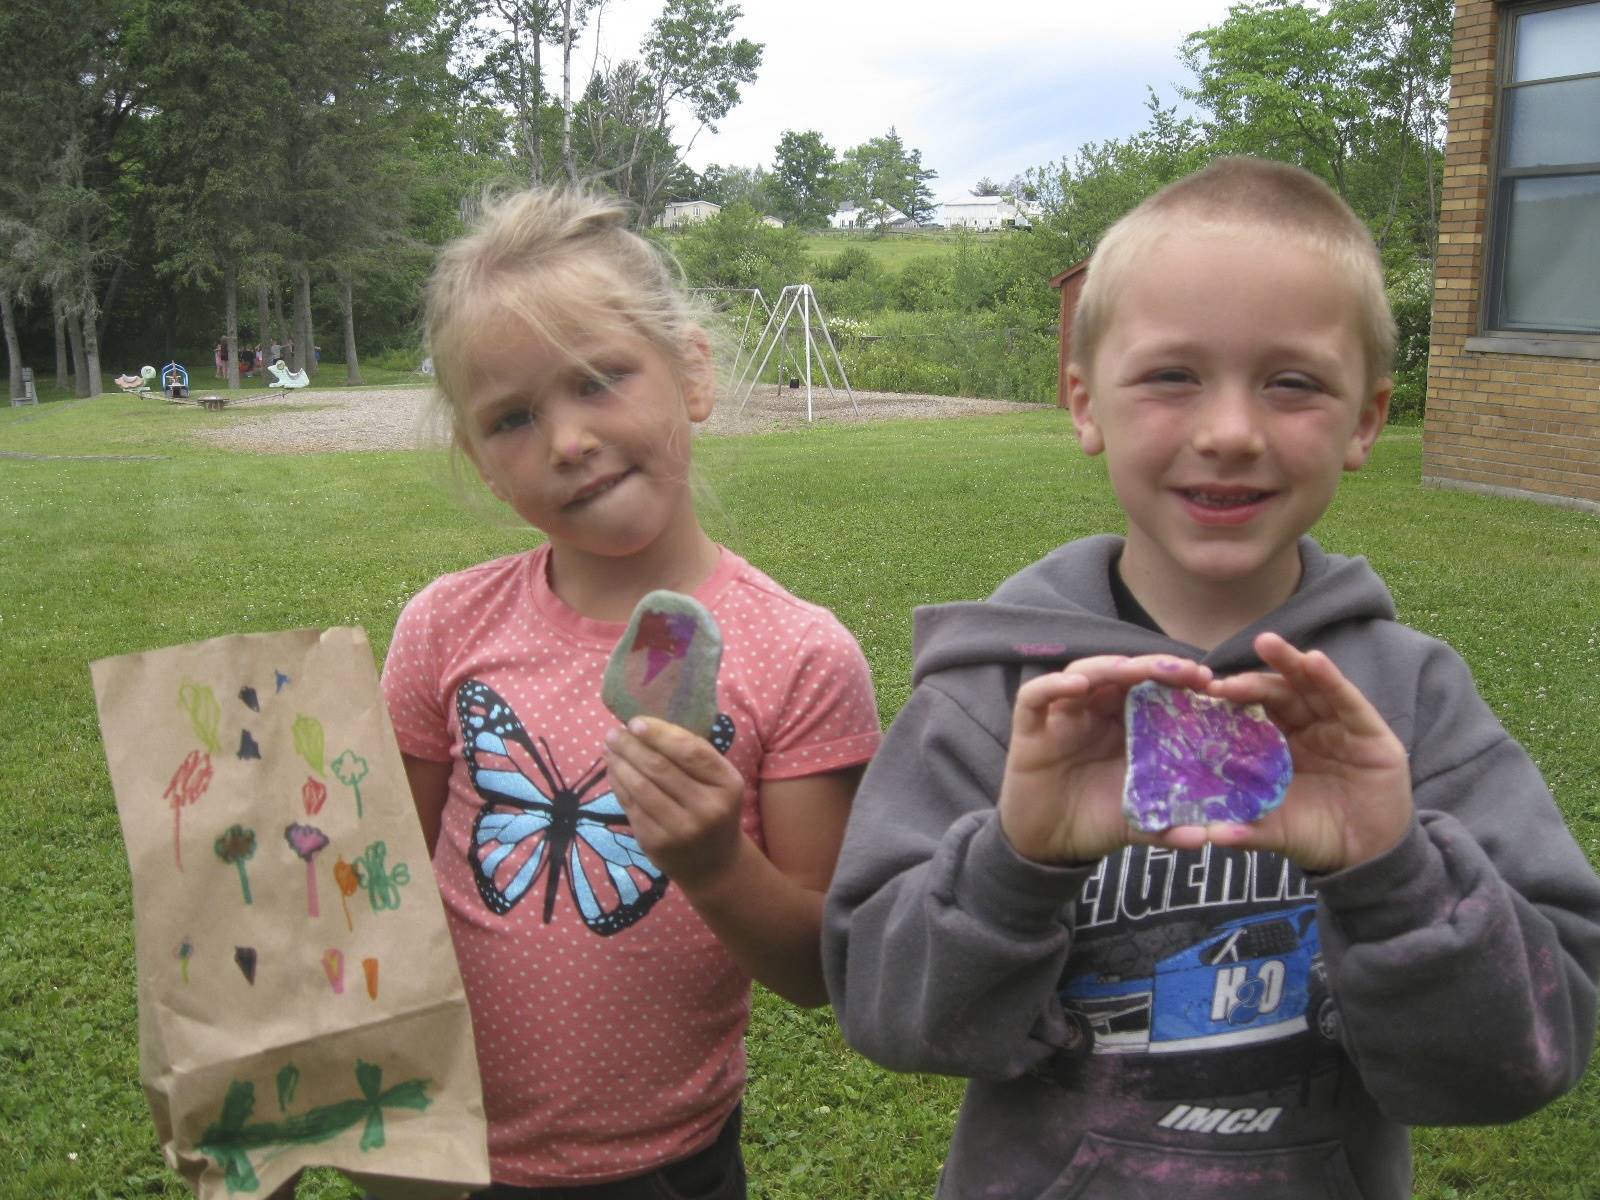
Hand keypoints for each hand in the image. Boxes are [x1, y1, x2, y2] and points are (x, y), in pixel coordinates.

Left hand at [603, 717, 744, 888]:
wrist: (715, 863)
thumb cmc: (714, 808)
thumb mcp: (719, 781)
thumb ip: (692, 754)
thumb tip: (645, 725)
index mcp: (727, 784)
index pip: (690, 751)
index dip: (659, 733)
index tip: (635, 722)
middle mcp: (707, 808)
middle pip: (660, 767)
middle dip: (631, 745)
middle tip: (614, 733)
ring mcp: (681, 829)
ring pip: (641, 786)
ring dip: (620, 763)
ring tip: (609, 748)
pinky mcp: (657, 843)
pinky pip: (631, 805)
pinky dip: (618, 784)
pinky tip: (613, 770)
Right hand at [999, 655, 1214, 864]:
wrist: (1049, 845)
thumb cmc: (1097, 821)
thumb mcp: (1141, 823)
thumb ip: (1172, 826)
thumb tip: (1212, 839)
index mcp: (1128, 726)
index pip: (1153, 689)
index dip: (1179, 681)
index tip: (1209, 683)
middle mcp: (1096, 713)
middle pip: (1123, 674)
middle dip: (1153, 667)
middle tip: (1185, 670)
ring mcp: (1062, 717)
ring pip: (1083, 673)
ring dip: (1108, 667)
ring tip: (1133, 669)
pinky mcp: (1029, 729)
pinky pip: (1034, 697)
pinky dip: (1052, 685)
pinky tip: (1076, 685)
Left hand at [1203, 632, 1412, 872]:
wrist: (1369, 855)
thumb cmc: (1317, 836)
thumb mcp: (1277, 831)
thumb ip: (1246, 831)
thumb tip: (1205, 837)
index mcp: (1277, 745)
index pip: (1250, 714)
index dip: (1228, 703)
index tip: (1200, 696)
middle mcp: (1305, 727)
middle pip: (1275, 693)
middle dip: (1250, 681)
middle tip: (1220, 679)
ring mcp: (1337, 725)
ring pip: (1310, 686)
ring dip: (1289, 662)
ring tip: (1266, 643)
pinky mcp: (1368, 730)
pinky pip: (1347, 700)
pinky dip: (1331, 680)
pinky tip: (1315, 661)